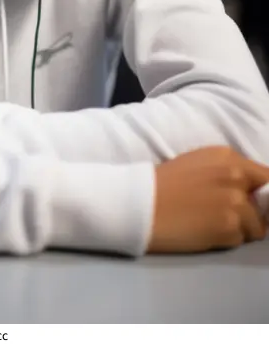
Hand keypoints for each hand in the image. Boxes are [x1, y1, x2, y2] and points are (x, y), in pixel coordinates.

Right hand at [148, 146, 268, 253]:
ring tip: (212, 224)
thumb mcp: (198, 165)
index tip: (254, 203)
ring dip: (240, 229)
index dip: (262, 193)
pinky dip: (227, 240)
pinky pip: (240, 240)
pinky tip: (205, 232)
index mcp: (228, 157)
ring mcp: (235, 202)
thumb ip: (227, 174)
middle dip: (254, 212)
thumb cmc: (163, 183)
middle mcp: (236, 175)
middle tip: (229, 216)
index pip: (266, 177)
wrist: (140, 203)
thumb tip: (251, 192)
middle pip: (266, 202)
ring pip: (256, 225)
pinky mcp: (229, 226)